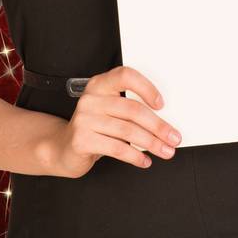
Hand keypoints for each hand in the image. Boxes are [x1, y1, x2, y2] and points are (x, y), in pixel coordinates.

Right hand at [44, 65, 181, 176]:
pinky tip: (144, 160)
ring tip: (165, 151)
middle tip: (174, 138)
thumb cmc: (95, 128)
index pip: (126, 76)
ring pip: (128, 131)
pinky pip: (116, 148)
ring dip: (152, 143)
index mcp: (100, 85)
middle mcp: (91, 99)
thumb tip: (166, 124)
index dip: (146, 88)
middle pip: (133, 110)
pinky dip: (135, 156)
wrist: (63, 148)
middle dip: (159, 126)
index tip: (162, 104)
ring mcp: (84, 119)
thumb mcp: (111, 112)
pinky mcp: (81, 140)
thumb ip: (131, 110)